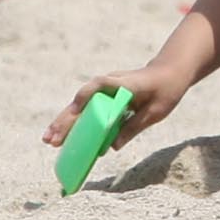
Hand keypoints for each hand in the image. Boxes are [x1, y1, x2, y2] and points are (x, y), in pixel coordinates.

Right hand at [43, 66, 184, 150]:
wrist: (170, 72)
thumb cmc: (165, 89)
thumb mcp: (155, 112)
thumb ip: (133, 127)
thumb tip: (110, 147)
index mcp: (123, 83)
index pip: (100, 86)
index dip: (85, 98)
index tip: (74, 110)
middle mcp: (109, 84)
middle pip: (82, 101)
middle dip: (66, 121)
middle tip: (50, 140)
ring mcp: (105, 90)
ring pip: (80, 107)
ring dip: (64, 123)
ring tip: (48, 140)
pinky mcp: (105, 97)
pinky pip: (86, 111)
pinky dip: (75, 123)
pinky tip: (64, 138)